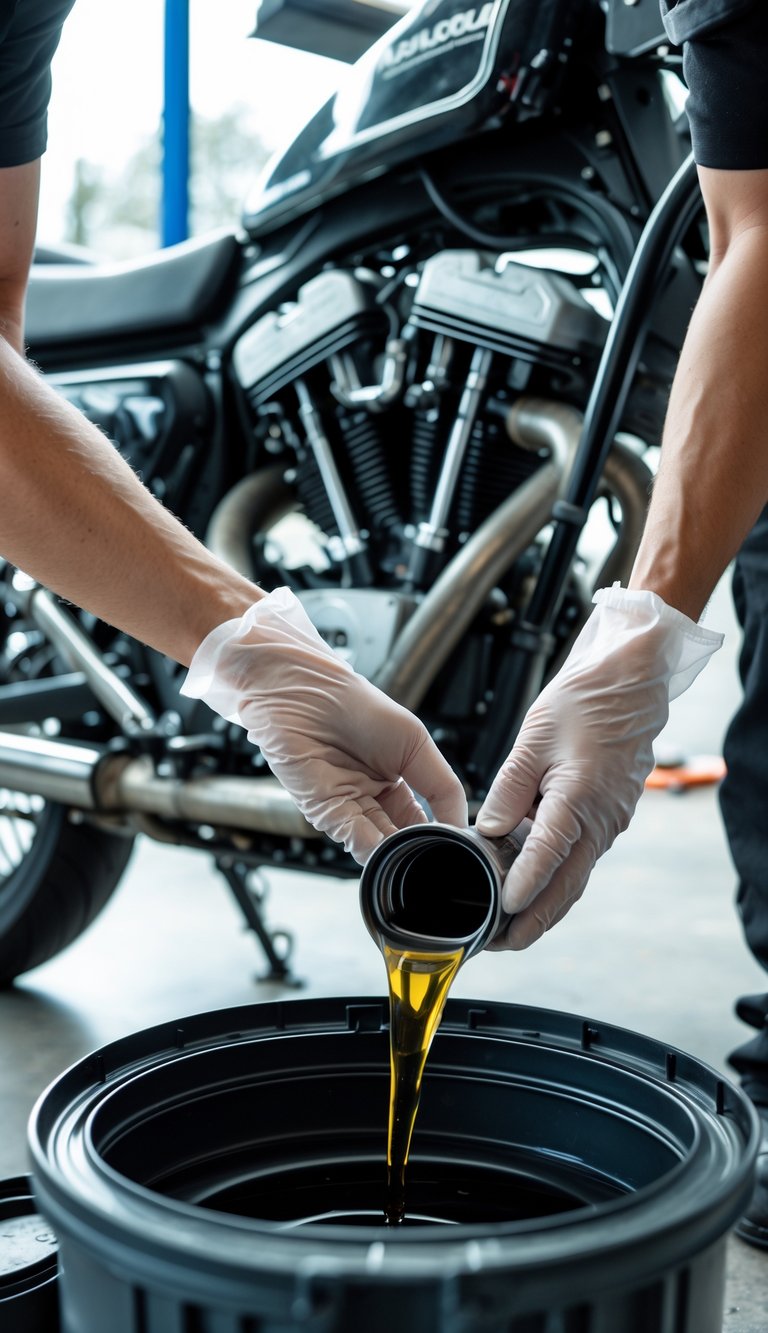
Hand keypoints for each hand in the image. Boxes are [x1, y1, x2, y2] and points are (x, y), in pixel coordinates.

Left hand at [181, 586, 467, 862]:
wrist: (303, 692)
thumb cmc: (357, 704)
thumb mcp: (415, 742)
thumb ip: (440, 786)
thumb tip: (457, 826)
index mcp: (397, 776)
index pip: (424, 818)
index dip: (440, 834)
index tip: (457, 850)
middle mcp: (371, 793)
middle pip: (400, 835)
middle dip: (417, 851)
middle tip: (437, 863)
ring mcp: (346, 803)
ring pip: (378, 841)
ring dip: (395, 853)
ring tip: (416, 858)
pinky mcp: (322, 810)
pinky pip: (352, 836)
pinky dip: (370, 847)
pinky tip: (387, 849)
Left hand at [477, 586, 722, 948]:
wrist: (629, 682)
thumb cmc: (586, 701)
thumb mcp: (534, 738)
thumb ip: (509, 788)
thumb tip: (489, 829)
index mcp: (580, 798)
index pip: (547, 856)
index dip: (522, 887)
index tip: (501, 912)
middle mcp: (600, 820)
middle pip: (565, 887)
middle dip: (532, 920)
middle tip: (499, 944)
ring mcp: (609, 823)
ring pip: (574, 878)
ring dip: (544, 905)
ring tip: (509, 927)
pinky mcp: (608, 817)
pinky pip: (580, 858)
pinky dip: (556, 878)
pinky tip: (530, 885)